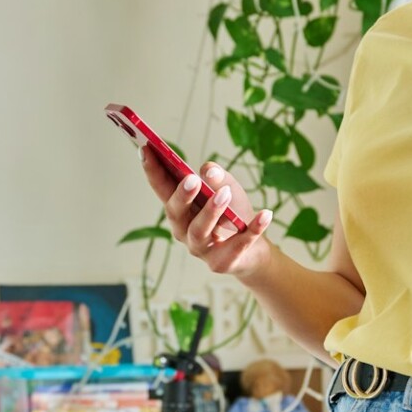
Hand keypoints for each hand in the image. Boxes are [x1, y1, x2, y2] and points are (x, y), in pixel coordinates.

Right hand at [140, 150, 275, 277]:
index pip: (162, 189)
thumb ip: (217, 177)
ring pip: (200, 231)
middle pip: (176, 213)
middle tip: (191, 179)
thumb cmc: (233, 214)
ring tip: (224, 193)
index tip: (146, 149)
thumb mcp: (227, 187)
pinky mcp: (223, 262)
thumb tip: (208, 171)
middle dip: (182, 195)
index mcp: (180, 210)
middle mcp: (184, 231)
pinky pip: (239, 244)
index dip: (153, 171)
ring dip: (212, 211)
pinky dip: (253, 229)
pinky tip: (265, 214)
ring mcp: (202, 249)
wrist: (253, 250)